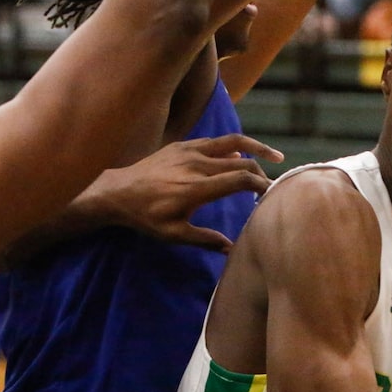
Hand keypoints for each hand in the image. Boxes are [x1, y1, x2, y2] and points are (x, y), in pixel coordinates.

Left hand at [89, 134, 282, 251]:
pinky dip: (234, 147)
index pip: (239, 179)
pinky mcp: (182, 145)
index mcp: (196, 188)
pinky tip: (241, 156)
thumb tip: (232, 249)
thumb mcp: (174, 234)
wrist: (117, 192)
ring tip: (275, 156)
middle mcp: (196, 165)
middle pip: (242, 161)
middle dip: (263, 173)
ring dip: (256, 148)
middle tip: (274, 186)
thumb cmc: (146, 217)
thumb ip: (205, 240)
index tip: (273, 195)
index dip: (261, 185)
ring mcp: (189, 150)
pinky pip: (215, 142)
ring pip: (232, 142)